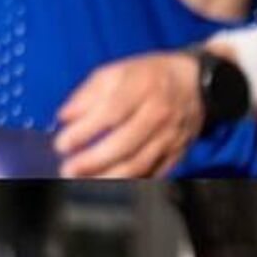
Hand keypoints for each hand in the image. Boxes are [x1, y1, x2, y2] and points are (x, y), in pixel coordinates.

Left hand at [56, 51, 202, 178]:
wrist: (194, 83)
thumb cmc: (147, 76)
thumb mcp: (116, 72)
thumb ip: (87, 94)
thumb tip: (63, 117)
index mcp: (141, 87)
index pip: (110, 113)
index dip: (84, 132)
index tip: (61, 144)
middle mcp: (158, 113)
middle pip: (124, 144)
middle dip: (92, 161)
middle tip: (67, 169)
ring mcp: (170, 136)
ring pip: (138, 164)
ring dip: (107, 177)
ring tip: (82, 182)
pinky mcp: (177, 153)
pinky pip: (153, 174)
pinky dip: (130, 183)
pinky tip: (108, 184)